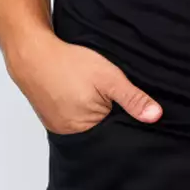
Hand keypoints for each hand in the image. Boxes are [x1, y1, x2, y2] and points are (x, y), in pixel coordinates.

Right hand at [4, 30, 162, 135]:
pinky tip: (81, 95)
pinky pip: (73, 121)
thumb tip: (156, 116)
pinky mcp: (51, 119)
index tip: (129, 108)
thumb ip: (132, 98)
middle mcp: (71, 135)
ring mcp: (59, 128)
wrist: (33, 54)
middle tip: (110, 97)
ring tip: (96, 95)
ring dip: (95, 114)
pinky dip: (80, 110)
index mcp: (87, 130)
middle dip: (111, 119)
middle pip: (101, 132)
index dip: (125, 122)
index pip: (115, 135)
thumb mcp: (108, 77)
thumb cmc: (70, 63)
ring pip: (87, 126)